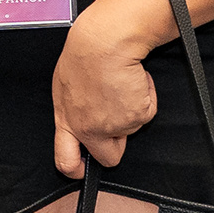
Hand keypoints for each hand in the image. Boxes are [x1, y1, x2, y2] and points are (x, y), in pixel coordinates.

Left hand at [49, 9, 158, 177]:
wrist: (104, 42)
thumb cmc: (84, 54)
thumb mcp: (66, 86)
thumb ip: (74, 108)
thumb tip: (83, 116)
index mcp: (67, 120)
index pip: (65, 160)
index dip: (76, 170)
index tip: (83, 169)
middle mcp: (89, 128)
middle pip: (109, 157)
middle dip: (117, 145)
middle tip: (119, 118)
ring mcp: (113, 126)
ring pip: (131, 129)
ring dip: (131, 109)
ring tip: (121, 83)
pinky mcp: (136, 117)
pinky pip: (147, 112)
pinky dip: (146, 96)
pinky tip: (134, 79)